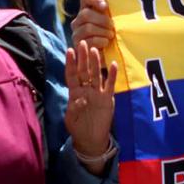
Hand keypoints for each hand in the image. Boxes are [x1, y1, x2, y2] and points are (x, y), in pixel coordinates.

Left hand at [65, 40, 117, 172]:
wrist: (91, 139)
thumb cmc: (78, 128)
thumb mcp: (71, 120)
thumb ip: (73, 109)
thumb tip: (80, 99)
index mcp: (74, 93)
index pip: (72, 74)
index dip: (70, 63)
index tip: (69, 50)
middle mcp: (86, 90)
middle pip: (84, 70)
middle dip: (83, 57)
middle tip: (83, 43)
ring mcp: (97, 93)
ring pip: (96, 75)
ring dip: (96, 63)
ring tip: (95, 50)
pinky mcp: (108, 99)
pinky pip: (110, 85)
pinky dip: (112, 75)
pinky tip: (113, 64)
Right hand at [71, 0, 114, 49]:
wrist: (112, 53)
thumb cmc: (116, 33)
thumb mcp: (116, 20)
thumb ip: (114, 10)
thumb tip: (113, 4)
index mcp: (88, 8)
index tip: (105, 6)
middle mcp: (79, 19)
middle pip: (86, 14)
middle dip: (102, 20)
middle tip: (112, 26)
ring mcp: (76, 32)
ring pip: (87, 28)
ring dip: (103, 31)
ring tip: (111, 35)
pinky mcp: (78, 44)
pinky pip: (88, 40)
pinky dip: (100, 41)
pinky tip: (106, 42)